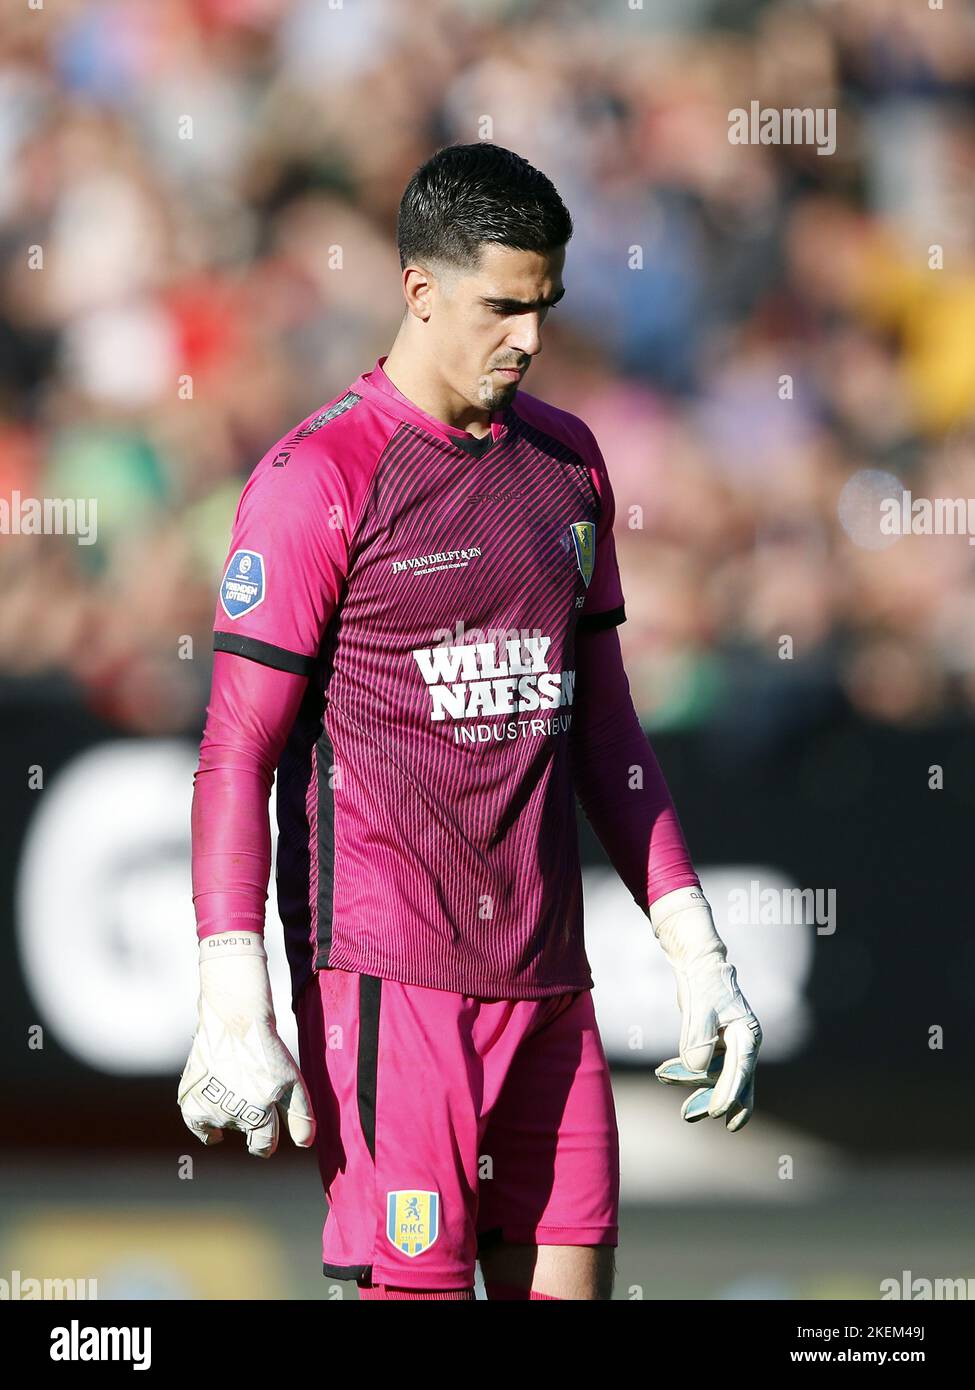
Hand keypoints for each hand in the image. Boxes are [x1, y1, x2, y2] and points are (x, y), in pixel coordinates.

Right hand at [178, 932, 315, 1156]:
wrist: (234, 1020)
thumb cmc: (267, 1049)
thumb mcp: (293, 1081)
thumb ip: (300, 1116)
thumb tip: (305, 1145)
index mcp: (260, 1113)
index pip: (264, 1146)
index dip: (267, 1142)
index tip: (267, 1138)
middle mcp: (232, 1115)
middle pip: (244, 1132)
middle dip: (251, 1123)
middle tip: (252, 1099)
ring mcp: (208, 1108)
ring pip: (223, 1124)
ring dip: (230, 1114)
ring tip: (237, 1085)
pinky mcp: (190, 1100)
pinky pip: (198, 1126)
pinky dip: (205, 1126)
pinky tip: (214, 1125)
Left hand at [649, 887, 761, 1131]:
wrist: (697, 963)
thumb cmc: (704, 982)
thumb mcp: (700, 1007)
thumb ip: (699, 1037)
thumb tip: (697, 1068)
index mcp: (749, 1034)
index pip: (741, 1070)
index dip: (729, 1093)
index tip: (716, 1113)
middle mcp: (743, 1043)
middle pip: (733, 1080)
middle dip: (714, 1100)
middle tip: (693, 1117)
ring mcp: (728, 1045)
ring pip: (714, 1075)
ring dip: (693, 1086)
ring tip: (673, 1095)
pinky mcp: (713, 1043)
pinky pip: (701, 1065)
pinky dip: (685, 1071)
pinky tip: (664, 1074)